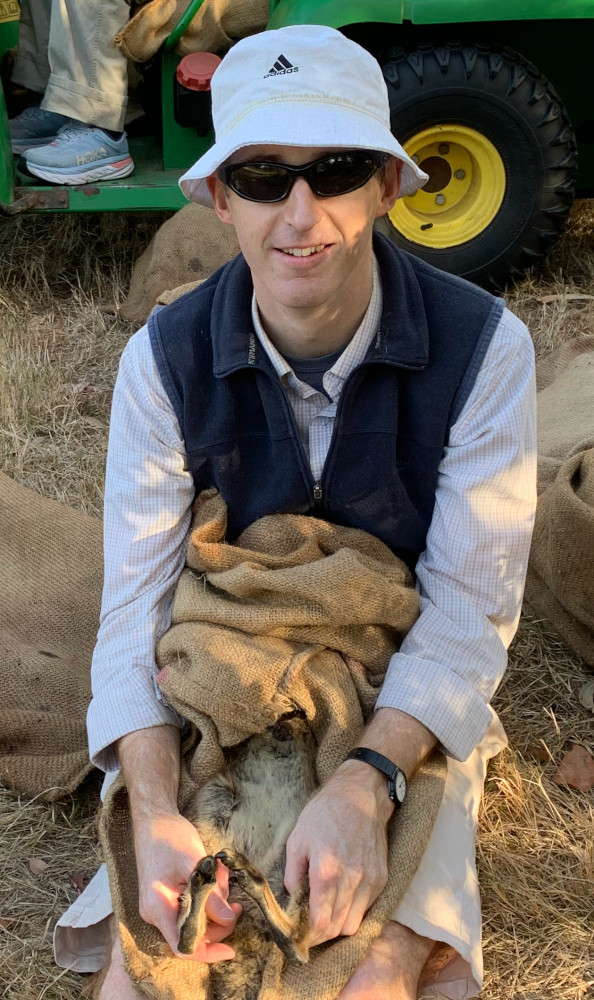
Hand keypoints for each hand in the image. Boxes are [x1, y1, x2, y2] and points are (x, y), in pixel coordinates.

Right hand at [132, 809, 241, 960]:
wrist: (152, 818)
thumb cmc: (169, 837)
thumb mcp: (196, 864)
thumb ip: (211, 895)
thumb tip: (229, 919)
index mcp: (158, 908)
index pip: (183, 946)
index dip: (208, 952)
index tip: (231, 950)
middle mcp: (156, 913)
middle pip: (191, 934)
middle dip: (217, 921)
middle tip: (236, 904)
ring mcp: (159, 905)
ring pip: (193, 920)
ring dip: (213, 906)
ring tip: (222, 879)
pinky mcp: (165, 897)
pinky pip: (189, 908)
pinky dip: (205, 898)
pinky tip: (214, 879)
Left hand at [284, 762, 392, 944]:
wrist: (360, 795)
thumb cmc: (324, 814)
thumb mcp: (297, 839)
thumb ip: (292, 875)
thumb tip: (293, 900)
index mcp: (326, 871)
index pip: (321, 923)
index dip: (308, 936)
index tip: (299, 936)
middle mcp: (351, 879)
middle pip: (337, 928)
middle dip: (321, 935)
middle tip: (309, 929)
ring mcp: (370, 880)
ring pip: (353, 924)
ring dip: (338, 926)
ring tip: (325, 915)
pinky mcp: (381, 878)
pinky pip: (366, 909)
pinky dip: (352, 911)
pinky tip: (342, 899)